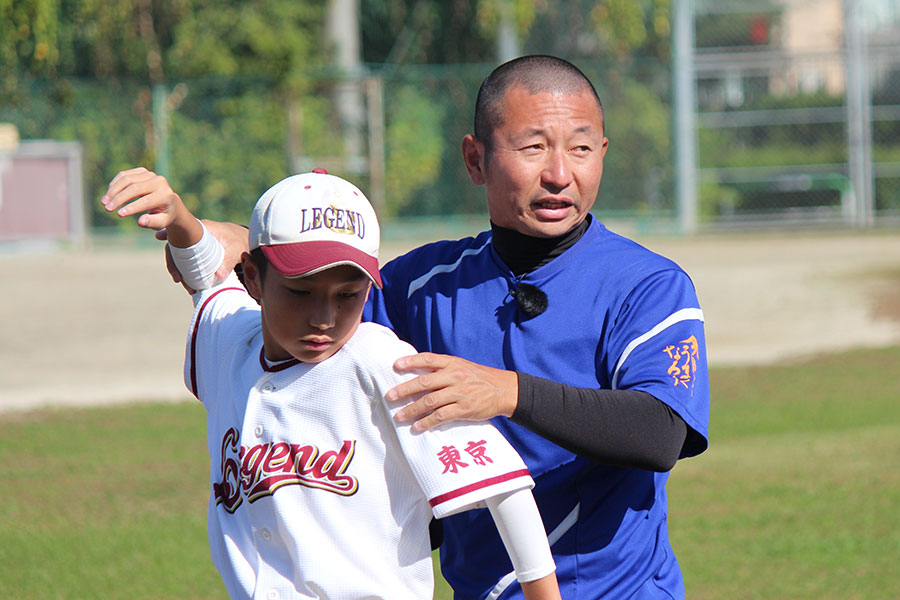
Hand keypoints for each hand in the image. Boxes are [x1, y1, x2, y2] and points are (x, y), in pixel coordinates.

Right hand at [101, 167, 184, 230]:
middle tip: (107, 209)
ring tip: (104, 202)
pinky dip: (114, 184)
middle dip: (119, 199)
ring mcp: (150, 174)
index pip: (146, 201)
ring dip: (113, 191)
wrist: (169, 202)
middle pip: (135, 188)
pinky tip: (108, 195)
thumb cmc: (163, 215)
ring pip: (127, 179)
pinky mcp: (141, 171)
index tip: (119, 214)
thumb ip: (151, 222)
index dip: (132, 207)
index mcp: (165, 195)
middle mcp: (159, 181)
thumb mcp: (161, 222)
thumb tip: (140, 221)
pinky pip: (124, 175)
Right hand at [155, 219, 246, 282]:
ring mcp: (194, 243)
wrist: (244, 240)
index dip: (168, 234)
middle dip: (173, 262)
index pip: (181, 230)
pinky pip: (185, 260)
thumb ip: (228, 260)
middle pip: (175, 245)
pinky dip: (184, 270)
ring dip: (178, 269)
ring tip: (183, 284)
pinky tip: (186, 282)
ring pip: (179, 255)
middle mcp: (195, 234)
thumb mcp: (236, 249)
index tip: (158, 237)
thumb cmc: (240, 240)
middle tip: (177, 278)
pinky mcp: (197, 252)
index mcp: (202, 228)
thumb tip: (218, 276)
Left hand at [386, 353, 517, 430]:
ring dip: (412, 410)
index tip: (396, 365)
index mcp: (453, 363)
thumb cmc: (480, 378)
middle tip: (390, 396)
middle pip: (424, 382)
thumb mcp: (463, 366)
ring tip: (399, 416)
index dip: (411, 361)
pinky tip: (417, 426)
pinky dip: (427, 422)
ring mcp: (460, 393)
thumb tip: (419, 373)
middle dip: (405, 390)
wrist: (504, 390)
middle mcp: (455, 376)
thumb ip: (444, 369)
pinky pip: (441, 416)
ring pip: (430, 401)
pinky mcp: (464, 409)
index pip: (429, 359)